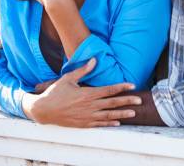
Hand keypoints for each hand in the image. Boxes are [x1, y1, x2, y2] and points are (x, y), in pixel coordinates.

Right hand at [22, 58, 141, 126]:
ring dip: (121, 114)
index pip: (109, 90)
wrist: (43, 110)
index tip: (132, 85)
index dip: (121, 87)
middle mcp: (89, 106)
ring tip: (133, 113)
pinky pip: (99, 124)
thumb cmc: (55, 92)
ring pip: (108, 115)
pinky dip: (109, 123)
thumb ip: (83, 70)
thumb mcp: (68, 78)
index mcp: (87, 93)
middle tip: (139, 101)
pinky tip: (118, 123)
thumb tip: (94, 60)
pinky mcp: (83, 124)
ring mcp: (87, 116)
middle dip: (127, 101)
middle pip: (112, 103)